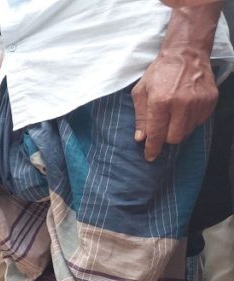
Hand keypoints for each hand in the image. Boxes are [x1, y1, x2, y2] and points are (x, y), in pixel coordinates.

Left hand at [133, 45, 216, 161]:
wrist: (186, 53)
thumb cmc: (160, 72)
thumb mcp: (141, 91)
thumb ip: (140, 116)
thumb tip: (141, 138)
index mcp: (161, 101)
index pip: (157, 134)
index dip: (152, 148)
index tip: (150, 156)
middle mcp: (182, 104)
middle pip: (174, 138)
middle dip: (166, 137)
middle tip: (162, 129)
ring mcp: (199, 102)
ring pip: (187, 131)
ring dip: (178, 128)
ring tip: (174, 113)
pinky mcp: (210, 100)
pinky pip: (199, 122)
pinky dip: (190, 120)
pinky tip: (185, 108)